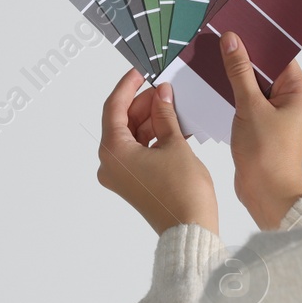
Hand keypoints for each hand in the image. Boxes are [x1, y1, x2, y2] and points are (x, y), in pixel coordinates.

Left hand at [95, 69, 218, 235]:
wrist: (191, 230)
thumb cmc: (183, 194)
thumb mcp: (175, 144)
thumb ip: (165, 115)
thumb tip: (162, 94)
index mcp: (113, 152)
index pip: (114, 108)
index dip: (128, 86)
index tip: (140, 72)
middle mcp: (110, 165)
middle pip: (122, 122)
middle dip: (144, 104)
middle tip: (165, 90)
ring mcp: (121, 175)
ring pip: (132, 136)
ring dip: (151, 120)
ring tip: (174, 106)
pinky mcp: (134, 182)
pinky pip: (139, 151)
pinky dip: (154, 137)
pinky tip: (174, 126)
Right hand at [220, 31, 301, 229]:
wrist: (267, 196)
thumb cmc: (267, 156)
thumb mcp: (250, 107)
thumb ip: (239, 72)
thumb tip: (232, 40)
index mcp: (300, 91)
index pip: (277, 55)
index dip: (256, 42)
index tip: (234, 29)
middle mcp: (292, 99)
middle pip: (264, 68)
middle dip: (241, 59)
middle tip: (216, 43)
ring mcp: (277, 113)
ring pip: (253, 85)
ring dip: (234, 79)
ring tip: (211, 64)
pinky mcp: (263, 125)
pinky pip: (247, 101)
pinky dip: (233, 96)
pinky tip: (214, 89)